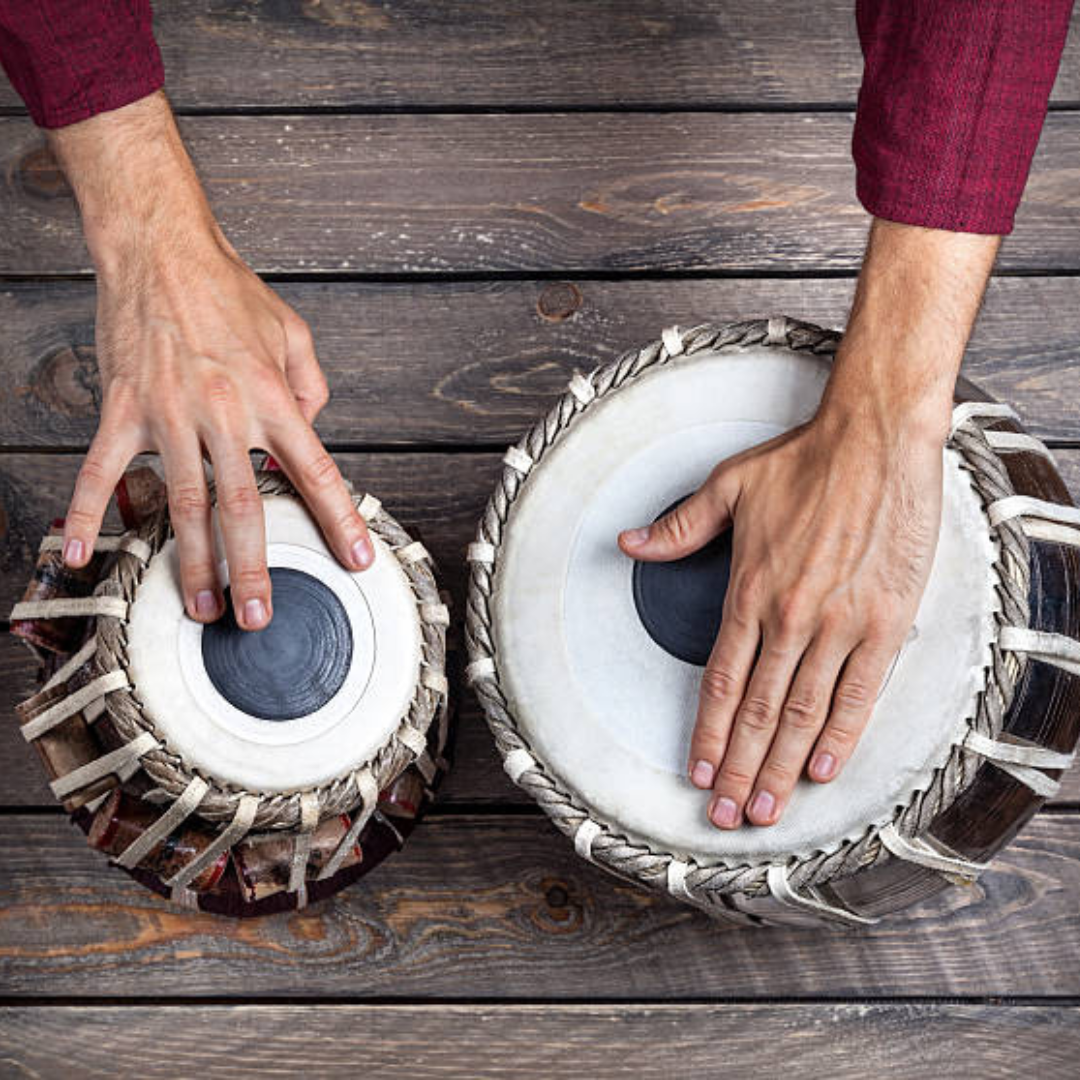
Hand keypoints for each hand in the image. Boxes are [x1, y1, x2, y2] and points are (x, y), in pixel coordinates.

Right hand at [48, 93, 371, 629]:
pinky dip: (89, 513)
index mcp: (274, 397)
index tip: (354, 560)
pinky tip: (83, 554)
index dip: (338, 519)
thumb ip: (311, 389)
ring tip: (199, 606)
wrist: (160, 248)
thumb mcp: (294, 335)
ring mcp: (168, 413)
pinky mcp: (123, 407)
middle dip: (252, 568)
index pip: (315, 470)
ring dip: (190, 561)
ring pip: (180, 502)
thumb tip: (312, 435)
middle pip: (241, 505)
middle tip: (257, 617)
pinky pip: (101, 470)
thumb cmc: (229, 292)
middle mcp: (225, 411)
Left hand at [620, 406, 942, 827]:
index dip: (705, 734)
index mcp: (748, 591)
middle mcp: (790, 617)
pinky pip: (860, 692)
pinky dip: (841, 736)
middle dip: (736, 769)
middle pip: (756, 712)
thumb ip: (678, 528)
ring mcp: (840, 623)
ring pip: (803, 714)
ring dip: (780, 767)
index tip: (695, 773)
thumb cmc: (804, 460)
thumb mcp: (727, 488)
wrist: (875, 438)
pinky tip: (822, 770)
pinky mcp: (886, 621)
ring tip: (765, 810)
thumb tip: (627, 542)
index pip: (720, 682)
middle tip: (725, 816)